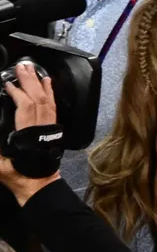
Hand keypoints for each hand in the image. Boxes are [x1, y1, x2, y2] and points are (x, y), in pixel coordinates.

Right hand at [0, 63, 59, 204]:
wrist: (38, 184)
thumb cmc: (17, 175)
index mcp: (28, 133)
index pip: (25, 107)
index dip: (17, 93)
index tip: (8, 83)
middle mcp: (41, 127)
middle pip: (37, 99)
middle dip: (29, 81)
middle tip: (22, 66)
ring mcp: (49, 126)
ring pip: (47, 100)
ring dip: (39, 83)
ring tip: (32, 69)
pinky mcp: (53, 128)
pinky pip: (53, 106)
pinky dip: (50, 92)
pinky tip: (48, 81)